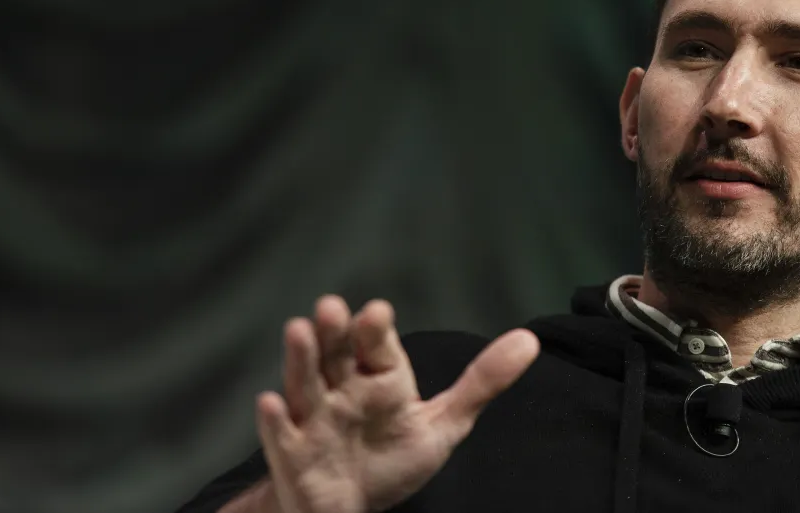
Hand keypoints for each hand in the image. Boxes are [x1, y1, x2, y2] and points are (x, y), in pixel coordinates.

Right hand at [251, 295, 539, 512]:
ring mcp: (313, 421)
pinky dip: (274, 421)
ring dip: (300, 359)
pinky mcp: (293, 455)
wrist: (351, 506)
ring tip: (298, 329)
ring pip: (304, 384)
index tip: (377, 312)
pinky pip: (280, 437)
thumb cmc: (391, 457)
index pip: (377, 346)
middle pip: (336, 354)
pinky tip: (269, 402)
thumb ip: (481, 382)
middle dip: (333, 332)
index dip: (375, 329)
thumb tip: (530, 340)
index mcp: (377, 377)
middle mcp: (342, 390)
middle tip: (332, 307)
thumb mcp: (442, 423)